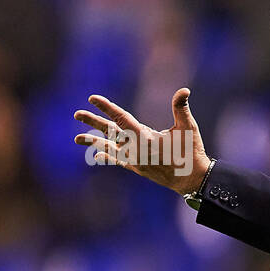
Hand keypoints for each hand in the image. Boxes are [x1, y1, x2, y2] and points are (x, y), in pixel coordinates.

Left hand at [73, 88, 210, 196]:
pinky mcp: (138, 169)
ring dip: (94, 141)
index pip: (121, 119)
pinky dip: (108, 156)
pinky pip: (119, 161)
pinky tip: (98, 154)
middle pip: (110, 133)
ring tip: (77, 138)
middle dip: (93, 123)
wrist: (193, 181)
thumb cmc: (191, 152)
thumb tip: (184, 90)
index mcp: (145, 138)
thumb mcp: (188, 128)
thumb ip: (181, 108)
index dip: (107, 107)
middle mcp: (136, 150)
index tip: (92, 98)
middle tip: (76, 114)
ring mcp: (135, 161)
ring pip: (111, 148)